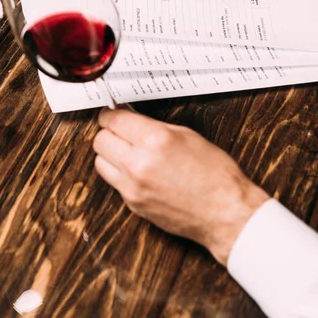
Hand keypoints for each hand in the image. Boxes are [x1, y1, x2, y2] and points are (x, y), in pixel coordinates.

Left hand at [93, 108, 268, 265]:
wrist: (226, 213)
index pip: (113, 120)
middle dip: (108, 132)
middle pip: (100, 141)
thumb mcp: (187, 135)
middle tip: (119, 130)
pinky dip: (120, 173)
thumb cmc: (215, 174)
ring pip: (100, 162)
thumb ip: (153, 126)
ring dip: (110, 154)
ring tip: (127, 151)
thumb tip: (131, 120)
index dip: (110, 114)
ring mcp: (133, 187)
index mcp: (154, 141)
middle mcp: (138, 164)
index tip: (111, 113)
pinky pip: (114, 182)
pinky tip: (138, 170)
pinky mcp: (133, 205)